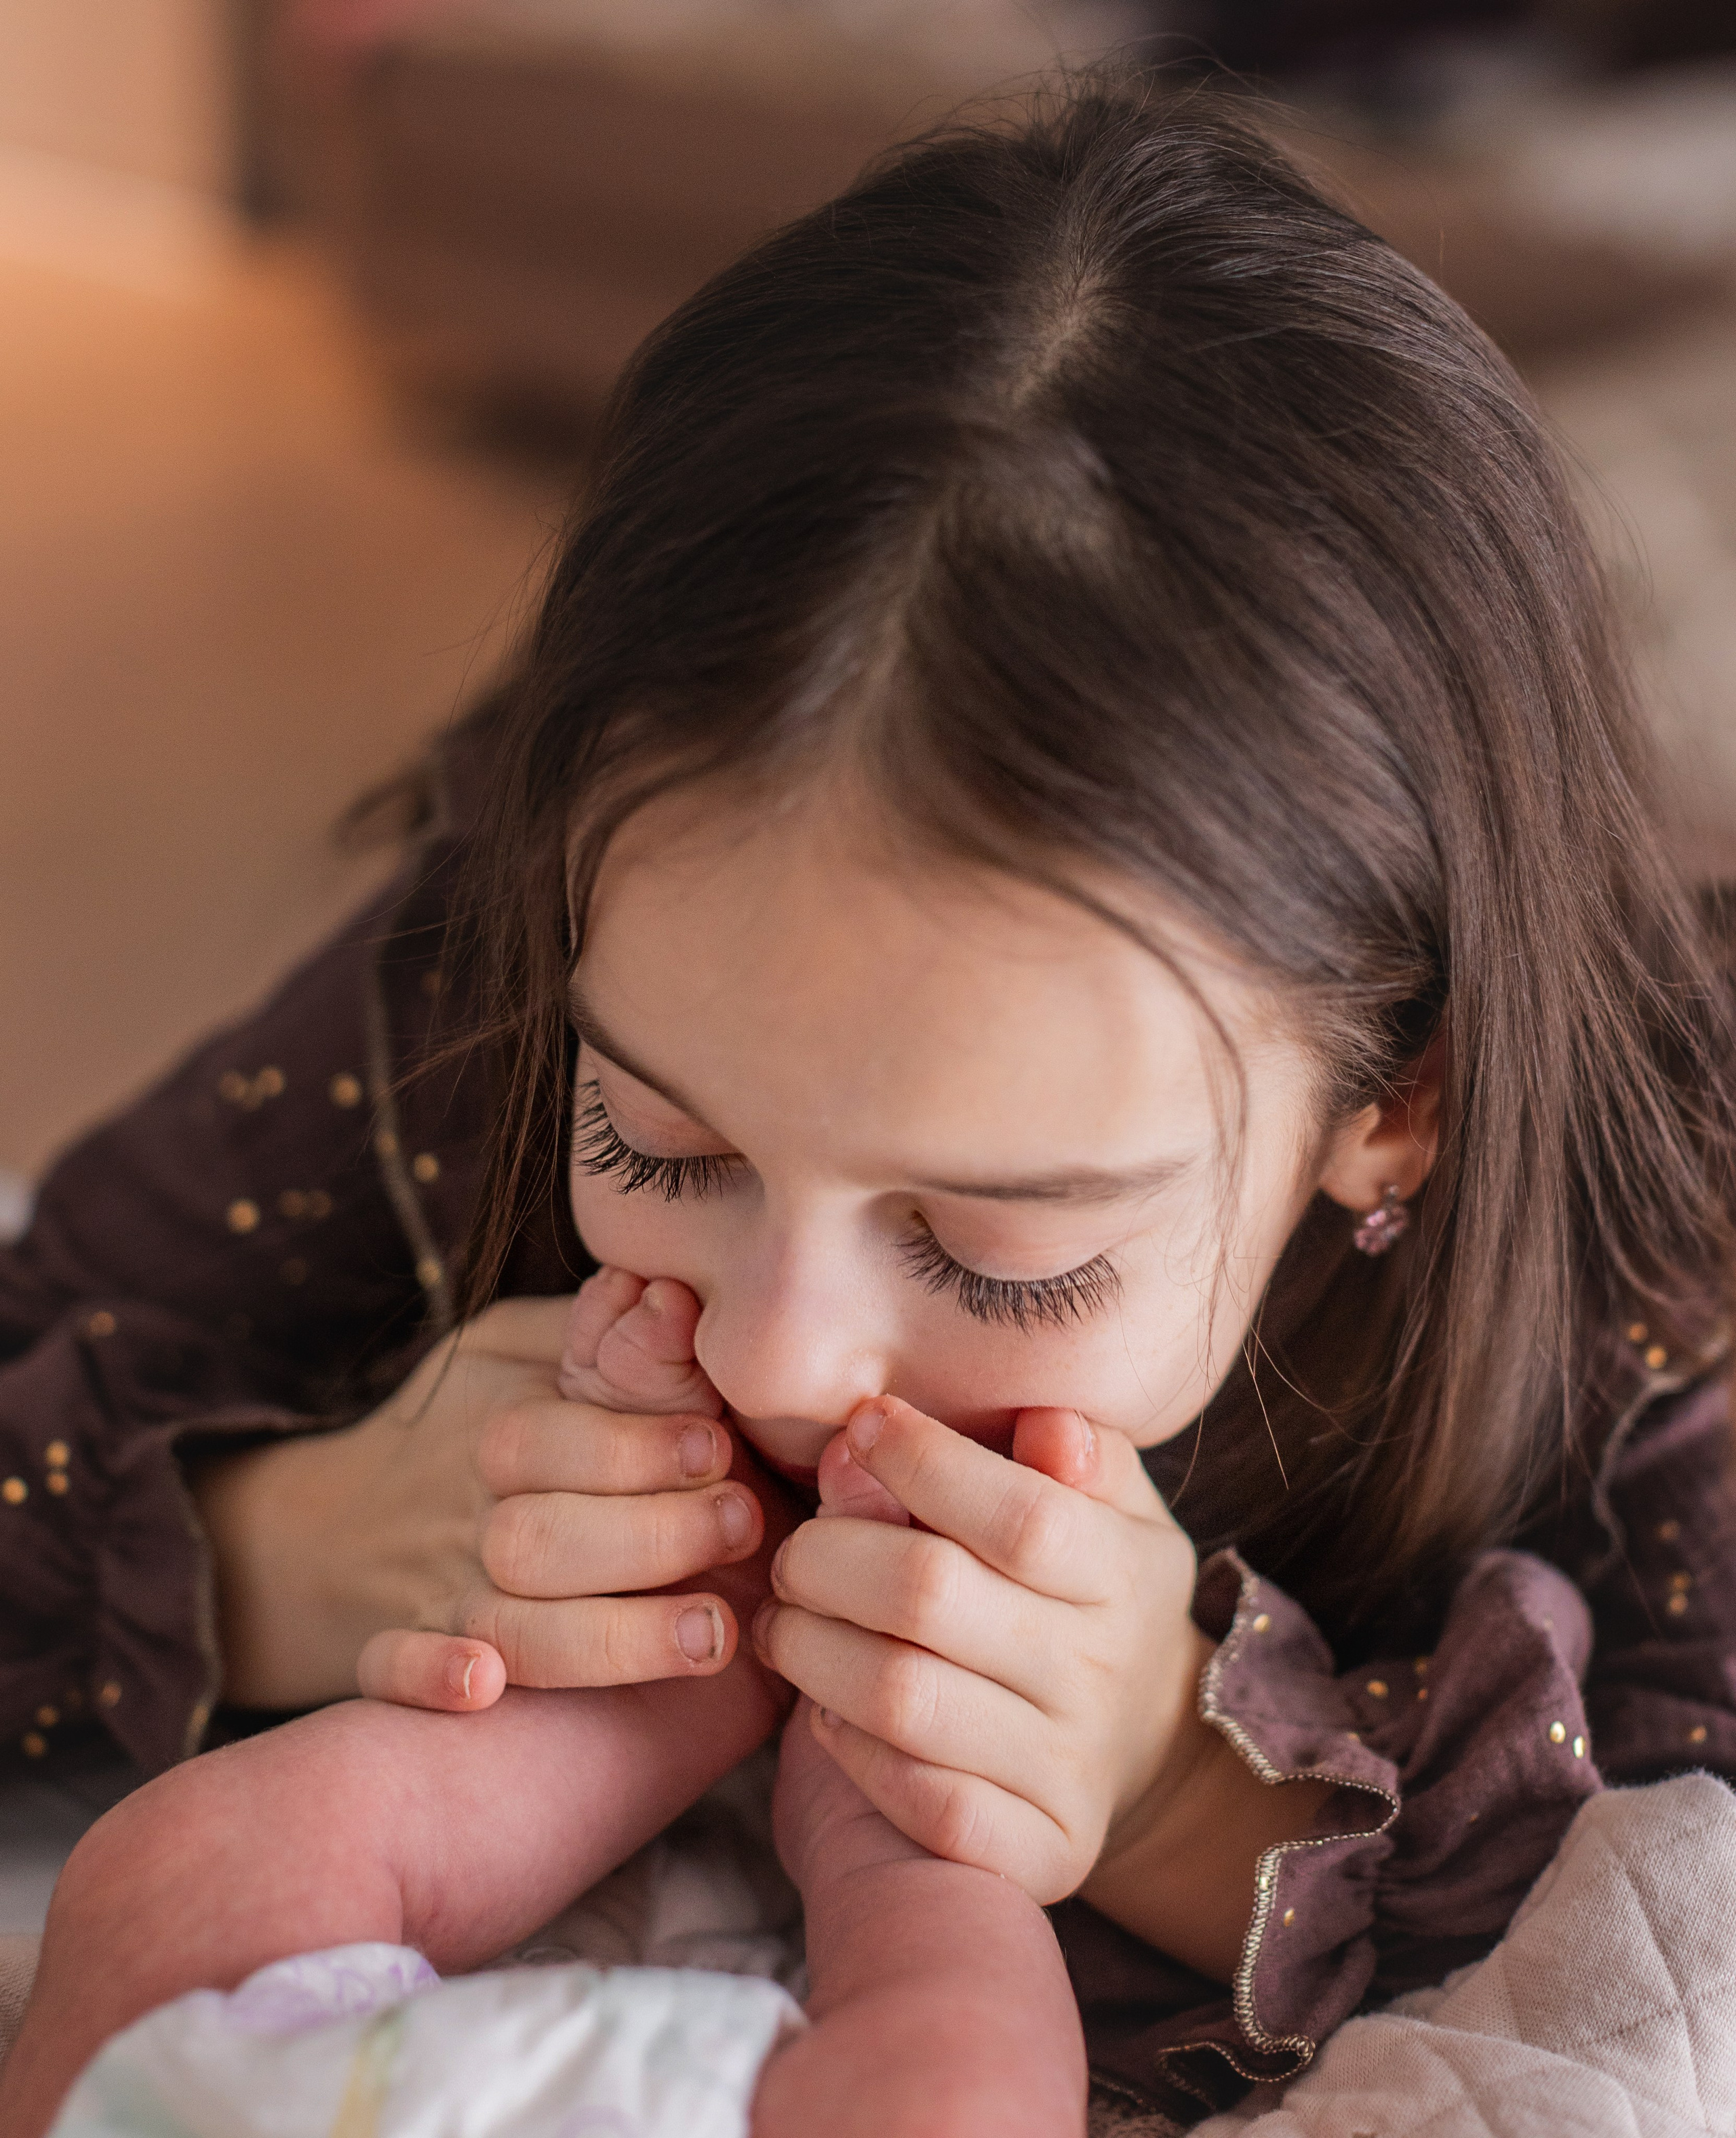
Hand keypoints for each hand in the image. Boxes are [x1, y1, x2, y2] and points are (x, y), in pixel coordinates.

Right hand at [194, 1273, 788, 1709]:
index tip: (718, 1446)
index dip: (638, 1445)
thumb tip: (672, 1295)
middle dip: (652, 1533)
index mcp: (498, 1430)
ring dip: (610, 1635)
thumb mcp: (518, 1350)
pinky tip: (481, 1687)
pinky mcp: (395, 1652)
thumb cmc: (464, 1421)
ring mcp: (434, 1593)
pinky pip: (387, 1668)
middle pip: (542, 1538)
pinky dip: (424, 1676)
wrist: (323, 1524)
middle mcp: (467, 1517)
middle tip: (741, 1522)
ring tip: (710, 1632)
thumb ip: (596, 1335)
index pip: (555, 1439)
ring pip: (507, 1624)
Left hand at [752, 1396, 1214, 1909]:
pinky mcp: (1041, 1848)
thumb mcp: (1114, 1508)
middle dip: (827, 1557)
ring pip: (904, 1700)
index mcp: (1123, 1571)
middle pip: (929, 1597)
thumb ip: (1074, 1453)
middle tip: (792, 1552)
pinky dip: (853, 1752)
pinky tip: (827, 1712)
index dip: (923, 1462)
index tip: (861, 1426)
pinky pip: (923, 1801)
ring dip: (812, 1651)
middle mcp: (1100, 1670)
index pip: (1018, 1513)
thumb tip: (1040, 1421)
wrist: (1149, 1742)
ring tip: (784, 1623)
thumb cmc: (1097, 1589)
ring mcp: (1071, 1768)